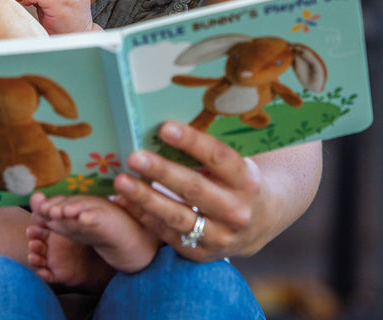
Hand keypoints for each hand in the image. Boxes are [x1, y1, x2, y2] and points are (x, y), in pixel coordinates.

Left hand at [111, 121, 273, 261]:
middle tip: (133, 157)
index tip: (164, 128)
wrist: (261, 222)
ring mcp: (222, 236)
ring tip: (121, 182)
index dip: (191, 142)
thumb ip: (204, 152)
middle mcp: (237, 210)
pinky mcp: (204, 254)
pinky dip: (145, 218)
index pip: (218, 157)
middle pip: (194, 189)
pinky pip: (170, 236)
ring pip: (178, 217)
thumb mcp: (232, 164)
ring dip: (146, 199)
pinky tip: (125, 202)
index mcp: (246, 180)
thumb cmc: (235, 179)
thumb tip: (160, 127)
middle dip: (161, 172)